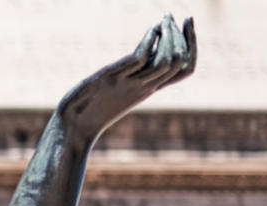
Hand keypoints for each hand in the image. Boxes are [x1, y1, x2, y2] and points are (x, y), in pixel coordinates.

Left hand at [58, 15, 195, 143]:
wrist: (74, 126)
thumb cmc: (91, 108)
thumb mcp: (119, 90)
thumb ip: (133, 76)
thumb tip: (140, 56)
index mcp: (148, 89)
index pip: (184, 69)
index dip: (192, 46)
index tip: (188, 24)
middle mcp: (144, 87)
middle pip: (179, 62)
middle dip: (184, 36)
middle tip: (175, 17)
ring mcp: (129, 83)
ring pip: (165, 60)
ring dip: (169, 36)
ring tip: (164, 20)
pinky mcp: (112, 79)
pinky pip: (139, 60)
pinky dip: (149, 41)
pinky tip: (152, 29)